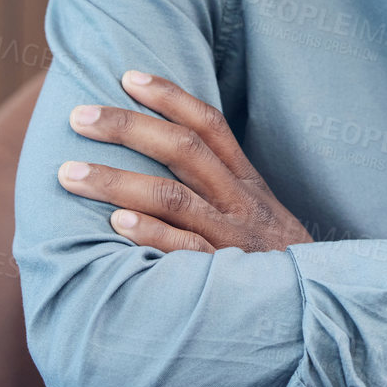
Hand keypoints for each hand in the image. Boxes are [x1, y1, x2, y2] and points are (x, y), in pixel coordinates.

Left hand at [56, 69, 311, 254]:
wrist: (316, 309)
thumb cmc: (271, 260)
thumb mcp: (258, 213)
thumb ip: (221, 187)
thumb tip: (164, 158)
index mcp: (247, 181)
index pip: (209, 125)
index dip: (169, 96)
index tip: (127, 76)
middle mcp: (239, 201)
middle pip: (182, 149)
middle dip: (127, 127)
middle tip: (78, 118)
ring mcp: (232, 237)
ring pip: (173, 196)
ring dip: (116, 181)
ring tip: (69, 173)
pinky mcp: (224, 276)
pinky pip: (185, 250)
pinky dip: (151, 234)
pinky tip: (116, 224)